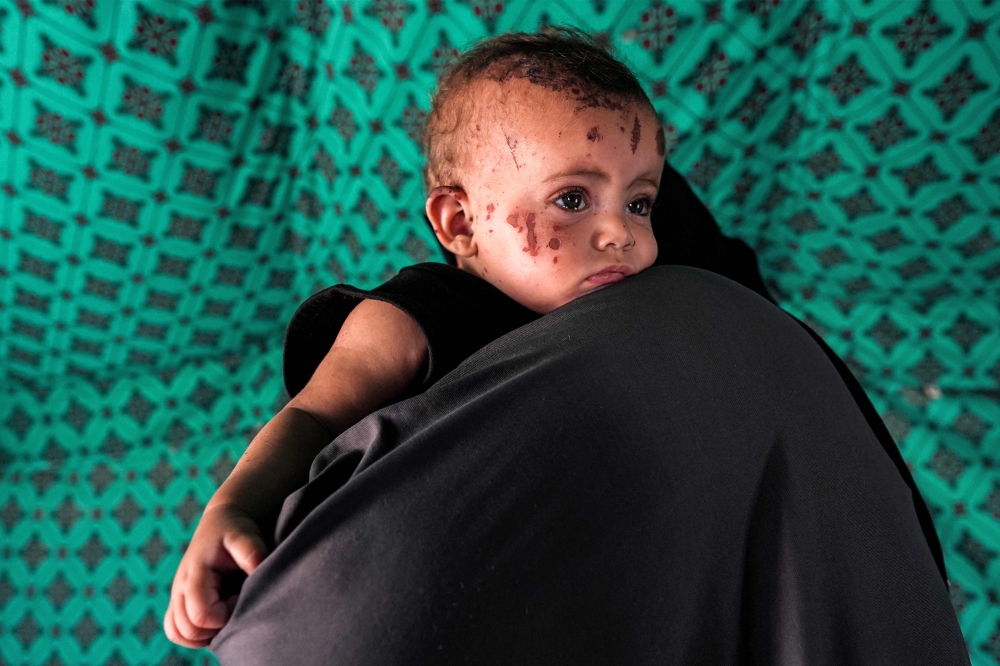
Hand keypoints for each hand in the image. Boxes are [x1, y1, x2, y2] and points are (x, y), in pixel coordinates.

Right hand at [163, 503, 269, 647]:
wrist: (221, 522)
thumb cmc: (234, 531)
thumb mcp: (245, 537)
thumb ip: (252, 554)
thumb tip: (258, 577)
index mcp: (194, 574)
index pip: (201, 615)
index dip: (226, 614)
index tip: (241, 596)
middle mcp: (180, 588)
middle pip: (189, 630)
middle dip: (217, 626)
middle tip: (236, 603)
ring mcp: (177, 597)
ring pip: (179, 634)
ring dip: (205, 633)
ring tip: (227, 612)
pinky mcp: (179, 602)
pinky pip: (176, 632)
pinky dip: (195, 634)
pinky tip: (216, 620)